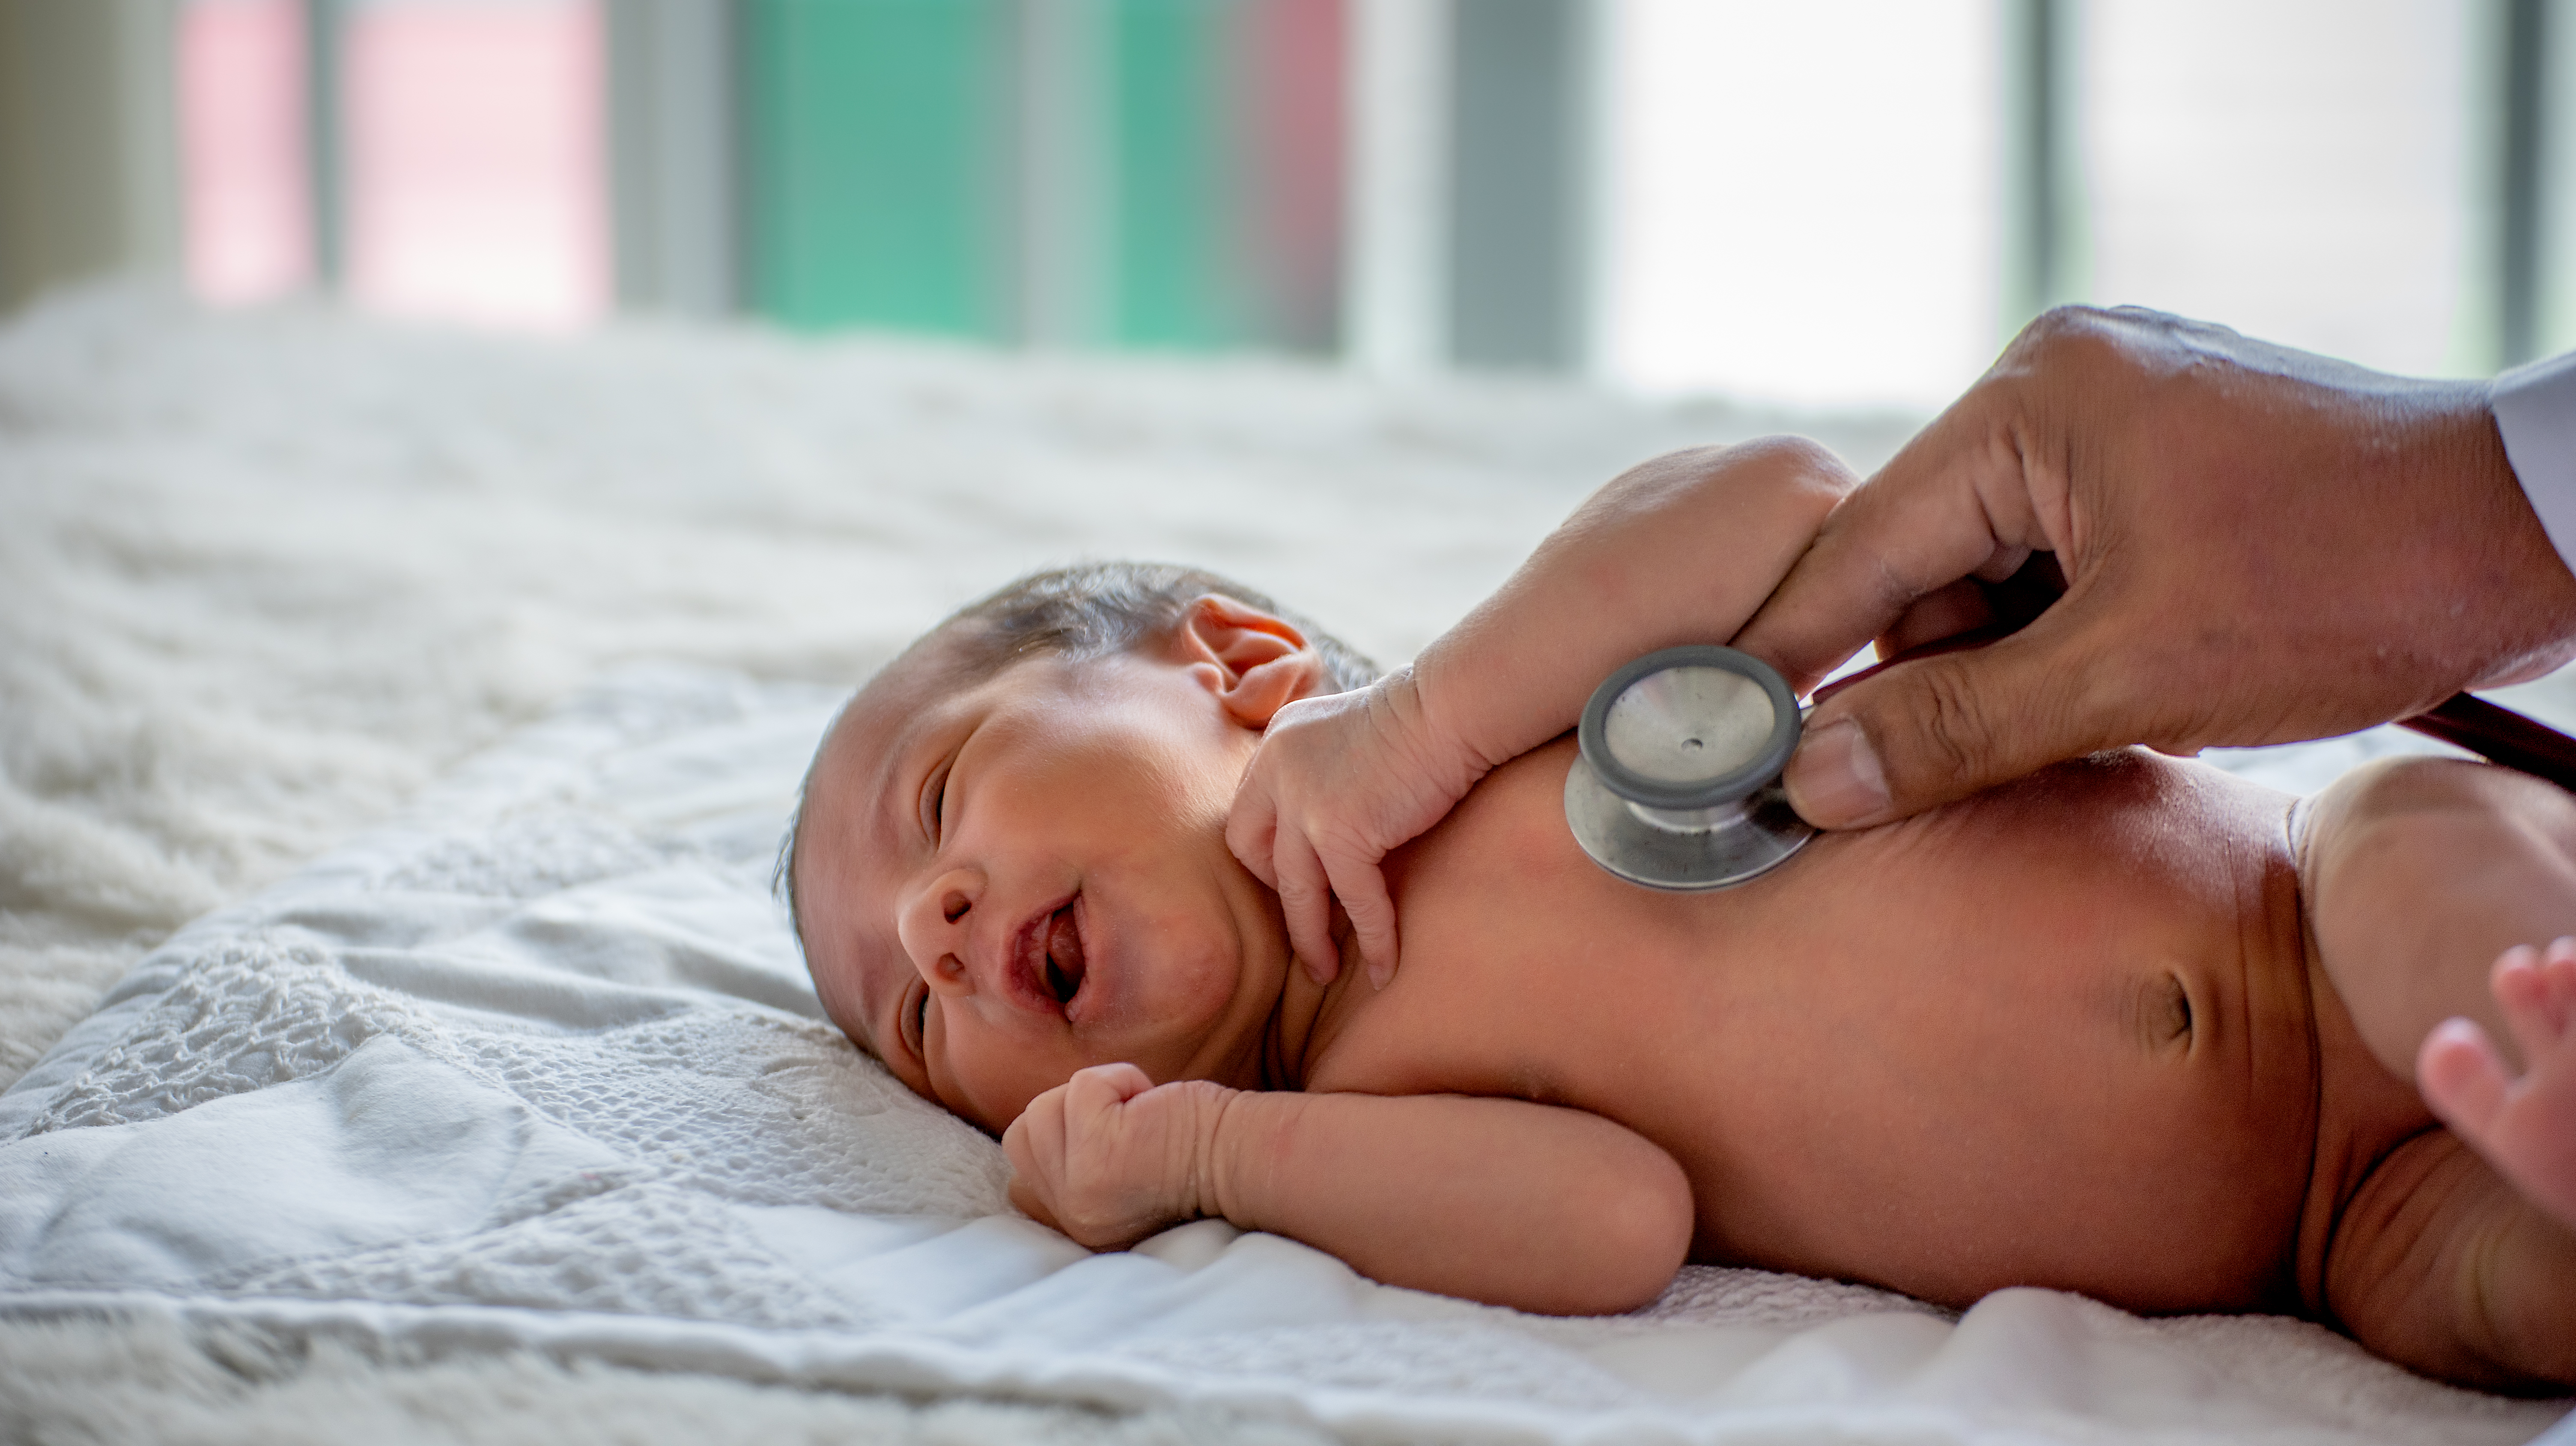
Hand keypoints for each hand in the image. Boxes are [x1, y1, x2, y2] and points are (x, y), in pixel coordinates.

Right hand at [1002, 1064, 1232, 1249]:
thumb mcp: (1113, 1174)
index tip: (1103, 1142)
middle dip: (1071, 1116)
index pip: (1019, 1182)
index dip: (1053, 1147)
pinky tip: (1150, 1105)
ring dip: (1095, 1096)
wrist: (1242, 1158)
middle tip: (1128, 1128)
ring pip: (1041, 1110)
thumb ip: (1069, 1166)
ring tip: (1139, 1118)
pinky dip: (1120, 1079)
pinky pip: (1080, 1086)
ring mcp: (1080, 1191)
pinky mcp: (1096, 1154)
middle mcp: (1072, 1220)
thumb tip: (1035, 1125)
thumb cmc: (1189, 1152)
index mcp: (1076, 1230)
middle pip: (1022, 1137)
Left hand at [1226, 668, 1487, 987]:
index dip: (1267, 853)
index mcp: (1277, 744)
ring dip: (1311, 938)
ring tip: (1325, 970)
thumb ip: (1327, 769)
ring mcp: (1304, 802)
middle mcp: (1277, 770)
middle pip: (1251, 851)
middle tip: (1304, 925)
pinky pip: (1353, 900)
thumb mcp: (1350, 734)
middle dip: (1275, 895)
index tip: (1295, 881)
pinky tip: (1384, 967)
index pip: (1248, 812)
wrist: (1452, 706)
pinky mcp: (1341, 829)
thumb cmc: (1423, 718)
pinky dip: (1373, 938)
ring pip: (1296, 891)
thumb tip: (1337, 821)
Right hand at [1735, 306, 2575, 827]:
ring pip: (1997, 573)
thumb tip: (1809, 783)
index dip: (1792, 653)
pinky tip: (2112, 693)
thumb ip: (1960, 727)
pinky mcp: (2164, 453)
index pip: (1865, 546)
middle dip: (1937, 675)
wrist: (2533, 528)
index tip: (1721, 739)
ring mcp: (2116, 411)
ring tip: (2083, 727)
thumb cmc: (2348, 579)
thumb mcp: (2136, 672)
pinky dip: (2067, 641)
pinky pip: (2063, 561)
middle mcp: (2060, 382)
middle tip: (1939, 779)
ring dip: (2013, 667)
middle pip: (1928, 564)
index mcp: (2035, 398)